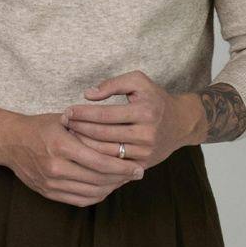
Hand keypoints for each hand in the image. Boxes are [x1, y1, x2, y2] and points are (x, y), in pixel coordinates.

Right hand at [0, 110, 144, 206]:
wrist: (9, 141)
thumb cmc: (40, 127)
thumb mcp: (64, 120)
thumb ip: (90, 131)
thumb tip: (121, 142)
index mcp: (62, 145)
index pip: (101, 162)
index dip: (122, 167)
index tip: (137, 166)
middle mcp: (56, 167)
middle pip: (99, 180)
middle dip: (121, 178)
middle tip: (136, 173)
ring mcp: (51, 183)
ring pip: (91, 192)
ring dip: (111, 188)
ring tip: (123, 180)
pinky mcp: (48, 192)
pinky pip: (79, 200)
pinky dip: (97, 195)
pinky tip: (106, 188)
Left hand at [62, 71, 204, 169]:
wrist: (181, 124)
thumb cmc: (155, 99)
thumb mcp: (139, 81)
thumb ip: (113, 84)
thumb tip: (88, 95)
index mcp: (145, 111)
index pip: (105, 114)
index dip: (83, 113)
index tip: (68, 111)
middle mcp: (146, 133)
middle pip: (103, 134)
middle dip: (80, 129)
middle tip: (64, 125)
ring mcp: (145, 152)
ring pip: (106, 152)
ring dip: (84, 145)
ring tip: (70, 136)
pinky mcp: (142, 165)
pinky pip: (114, 164)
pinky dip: (96, 159)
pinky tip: (83, 151)